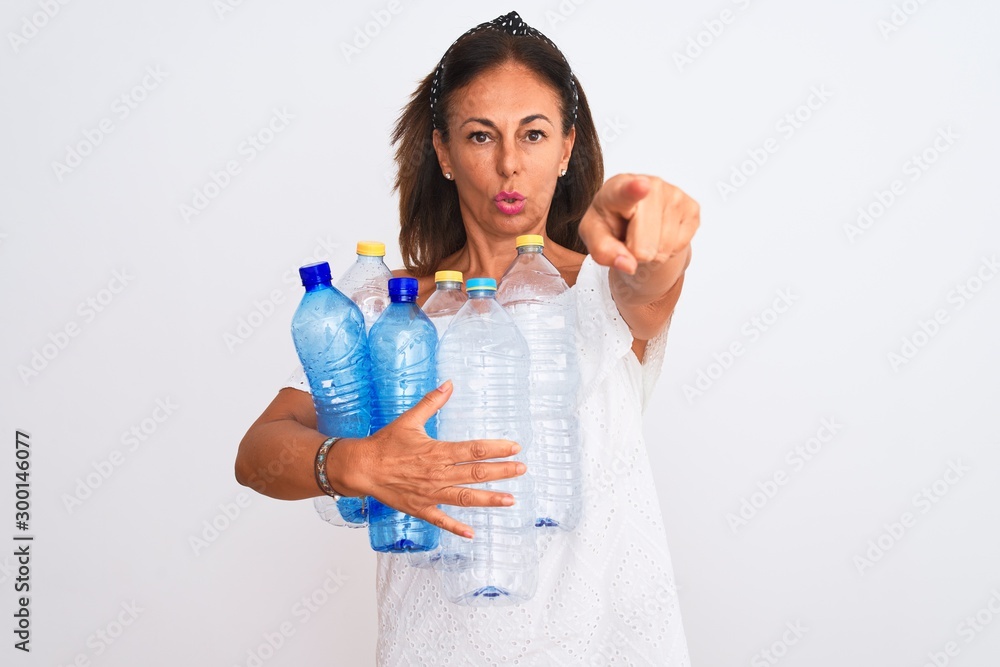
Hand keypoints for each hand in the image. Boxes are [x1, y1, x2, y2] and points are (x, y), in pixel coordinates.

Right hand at [336, 381, 525, 537]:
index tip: (515, 448)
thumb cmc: (385, 443)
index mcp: (437, 451)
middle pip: (476, 473)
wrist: (361, 467)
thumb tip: (449, 383)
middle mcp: (437, 474)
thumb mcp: (409, 419)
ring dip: (489, 499)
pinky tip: (472, 534)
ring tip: (510, 500)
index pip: (474, 450)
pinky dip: (456, 528)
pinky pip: (441, 521)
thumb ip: (432, 402)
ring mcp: (430, 494)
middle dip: (502, 472)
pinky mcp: (420, 508)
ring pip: (465, 498)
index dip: (497, 449)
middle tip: (522, 470)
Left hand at [578, 174, 699, 277]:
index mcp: (617, 189)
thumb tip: (628, 265)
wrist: (633, 217)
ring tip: (645, 235)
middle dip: (636, 252)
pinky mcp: (692, 207)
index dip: (634, 190)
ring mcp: (674, 194)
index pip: (626, 191)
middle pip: (644, 245)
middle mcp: (650, 184)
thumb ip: (603, 251)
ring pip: (664, 248)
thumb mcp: (594, 237)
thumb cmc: (611, 222)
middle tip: (630, 238)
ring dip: (652, 253)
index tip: (642, 186)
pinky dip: (669, 250)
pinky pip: (680, 246)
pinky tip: (660, 234)